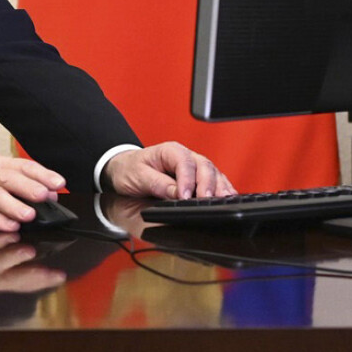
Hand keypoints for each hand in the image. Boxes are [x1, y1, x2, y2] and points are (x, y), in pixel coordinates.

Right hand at [0, 156, 65, 231]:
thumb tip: (48, 194)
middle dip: (30, 187)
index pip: (23, 166)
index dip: (43, 174)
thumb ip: (17, 185)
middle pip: (9, 178)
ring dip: (14, 206)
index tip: (59, 183)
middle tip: (45, 196)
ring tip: (29, 216)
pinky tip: (8, 226)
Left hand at [103, 142, 235, 199]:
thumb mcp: (138, 176)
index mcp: (170, 151)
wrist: (124, 171)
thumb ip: (157, 184)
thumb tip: (176, 194)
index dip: (187, 179)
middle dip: (208, 183)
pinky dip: (222, 189)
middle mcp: (185, 157)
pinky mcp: (197, 179)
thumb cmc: (130, 170)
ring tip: (224, 200)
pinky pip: (214, 181)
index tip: (185, 196)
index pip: (184, 162)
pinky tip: (228, 197)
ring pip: (213, 173)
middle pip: (204, 166)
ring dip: (219, 186)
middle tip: (207, 200)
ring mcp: (193, 168)